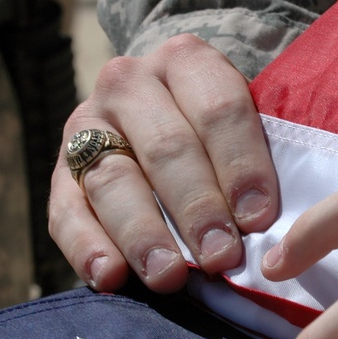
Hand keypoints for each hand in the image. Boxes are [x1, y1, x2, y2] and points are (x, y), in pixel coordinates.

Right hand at [49, 35, 278, 292]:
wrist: (157, 117)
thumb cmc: (222, 136)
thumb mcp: (246, 123)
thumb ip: (259, 159)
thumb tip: (278, 228)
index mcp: (186, 61)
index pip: (218, 109)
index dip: (241, 166)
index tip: (259, 220)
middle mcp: (129, 83)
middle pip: (167, 148)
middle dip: (198, 209)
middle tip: (222, 258)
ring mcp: (87, 125)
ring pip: (114, 181)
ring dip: (144, 234)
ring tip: (170, 277)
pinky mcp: (59, 174)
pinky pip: (66, 211)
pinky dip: (86, 247)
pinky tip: (109, 277)